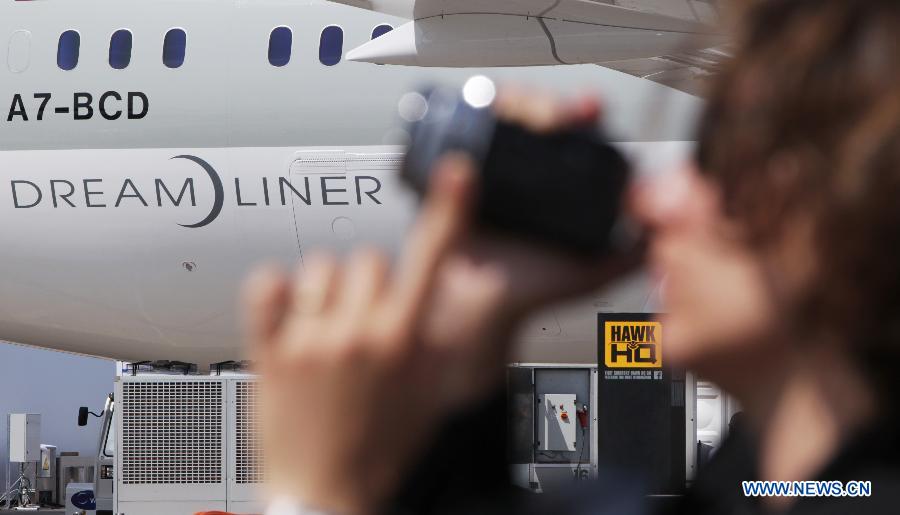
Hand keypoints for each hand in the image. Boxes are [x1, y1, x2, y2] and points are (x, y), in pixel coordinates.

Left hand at [244, 158, 477, 514]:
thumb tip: (438, 300)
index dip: (450, 210)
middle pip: (371, 257)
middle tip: (366, 320)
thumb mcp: (429, 396)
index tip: (458, 175)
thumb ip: (437, 341)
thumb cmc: (378, 449)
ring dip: (328, 288)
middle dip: (373, 283)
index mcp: (403, 342)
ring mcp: (310, 338)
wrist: (325, 491)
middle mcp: (358, 332)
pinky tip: (289, 311)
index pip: (432, 260)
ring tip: (328, 326)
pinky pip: (267, 285)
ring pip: (321, 266)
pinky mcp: (269, 350)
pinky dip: (276, 290)